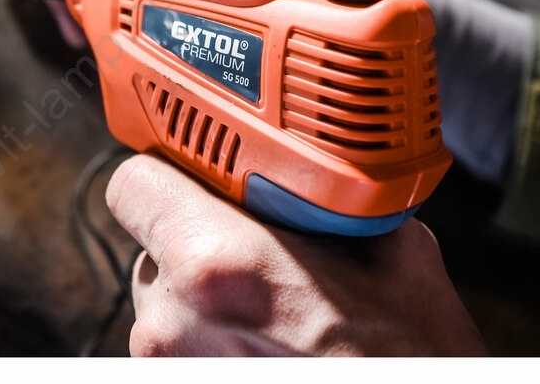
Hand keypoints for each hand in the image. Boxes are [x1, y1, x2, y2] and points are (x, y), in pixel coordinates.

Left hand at [106, 153, 488, 356]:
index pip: (133, 184)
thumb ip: (326, 206)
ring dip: (203, 298)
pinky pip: (179, 347)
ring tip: (272, 313)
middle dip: (197, 240)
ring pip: (165, 302)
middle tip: (256, 253)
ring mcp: (167, 366)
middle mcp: (172, 320)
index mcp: (214, 261)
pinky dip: (210, 340)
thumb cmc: (406, 362)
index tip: (193, 176)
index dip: (165, 174)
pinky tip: (267, 347)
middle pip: (153, 246)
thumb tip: (311, 182)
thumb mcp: (390, 255)